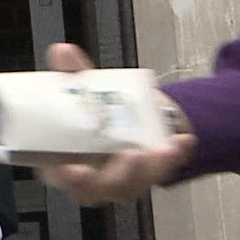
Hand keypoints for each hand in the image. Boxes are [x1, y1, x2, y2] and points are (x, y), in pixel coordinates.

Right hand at [32, 43, 195, 204]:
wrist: (123, 116)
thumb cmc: (92, 111)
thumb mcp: (79, 88)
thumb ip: (71, 72)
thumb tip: (63, 52)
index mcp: (62, 160)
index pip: (58, 176)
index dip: (65, 176)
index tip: (74, 168)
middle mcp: (89, 176)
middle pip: (96, 188)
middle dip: (114, 175)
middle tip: (128, 154)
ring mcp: (118, 179)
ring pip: (130, 186)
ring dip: (146, 171)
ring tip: (159, 149)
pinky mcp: (146, 175)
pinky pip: (161, 172)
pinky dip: (173, 158)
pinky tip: (182, 140)